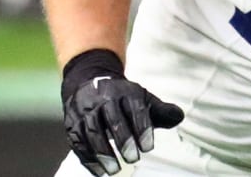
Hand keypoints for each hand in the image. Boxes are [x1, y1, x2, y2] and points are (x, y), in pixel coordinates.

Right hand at [61, 49, 183, 175]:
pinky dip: (88, 159)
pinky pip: (78, 142)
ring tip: (115, 170)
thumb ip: (160, 110)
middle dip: (123, 140)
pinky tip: (100, 172)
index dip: (142, 128)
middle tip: (133, 159)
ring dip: (103, 152)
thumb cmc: (122, 97)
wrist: (88, 82)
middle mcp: (103, 98)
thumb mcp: (142, 98)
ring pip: (92, 131)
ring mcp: (85, 111)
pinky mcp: (72, 124)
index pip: (135, 108)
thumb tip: (178, 116)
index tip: (148, 148)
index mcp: (125, 91)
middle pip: (112, 119)